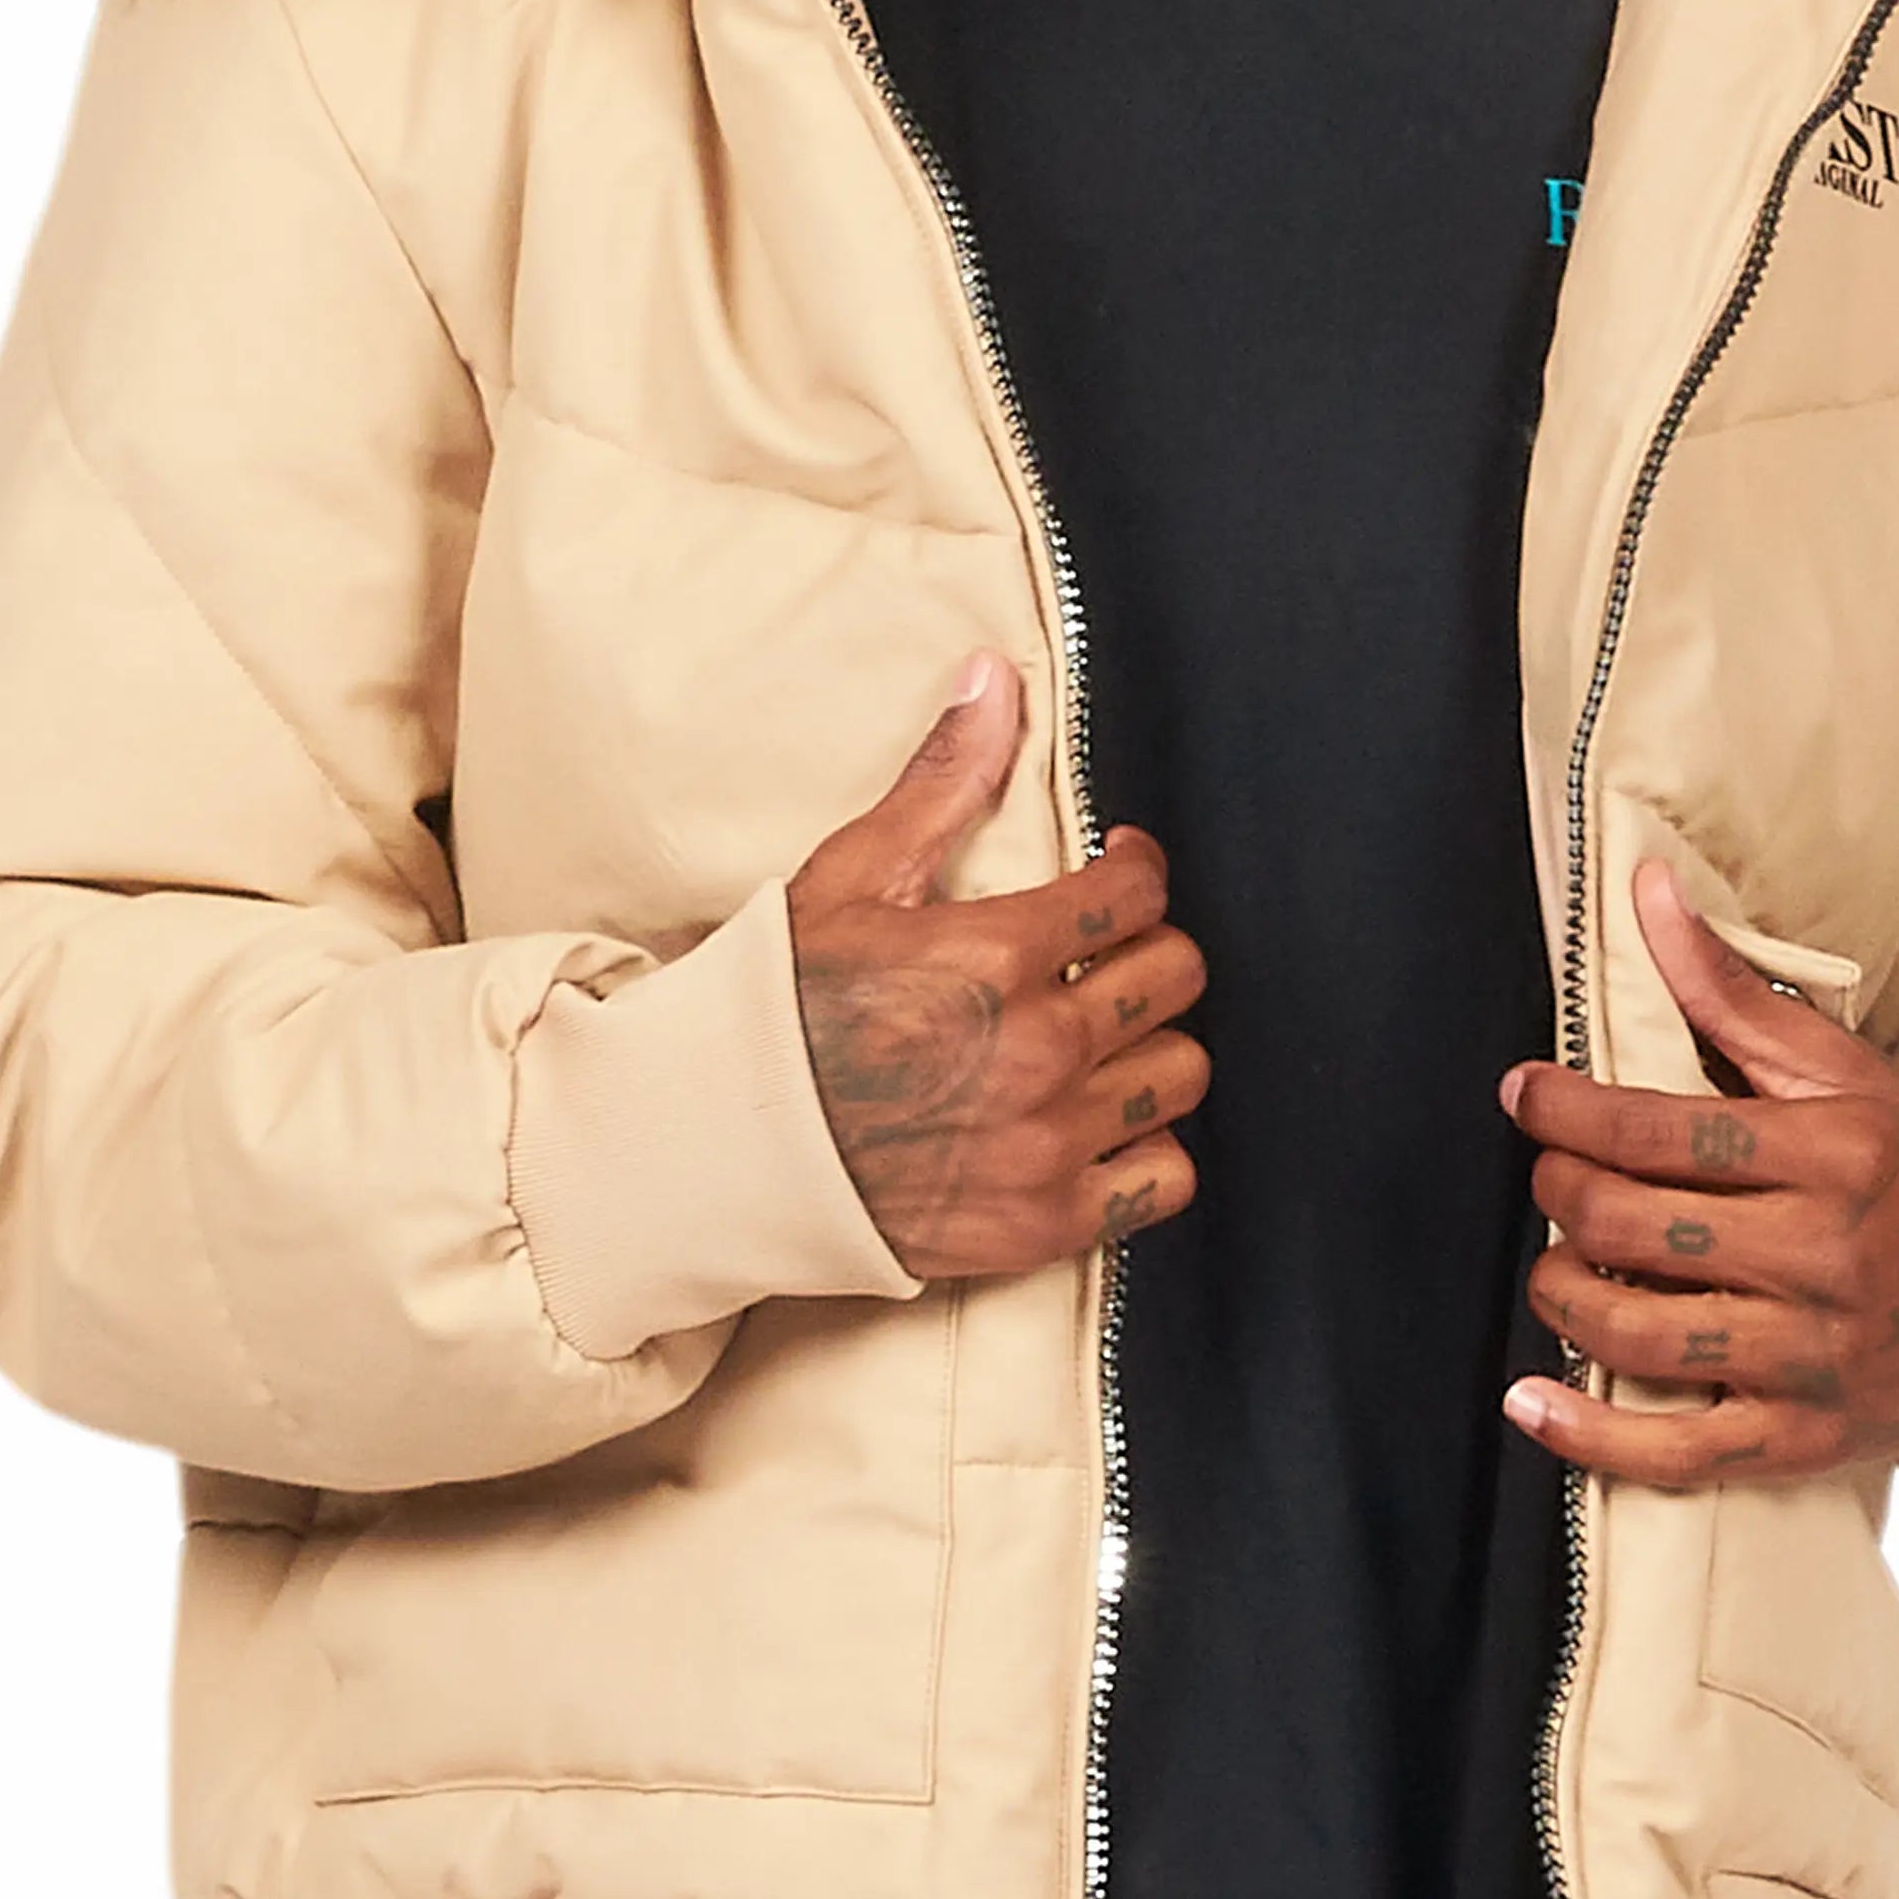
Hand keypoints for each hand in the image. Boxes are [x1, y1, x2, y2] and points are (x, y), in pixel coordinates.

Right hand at [788, 655, 1207, 1283]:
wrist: (719, 1147)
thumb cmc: (779, 1006)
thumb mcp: (854, 877)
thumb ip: (942, 781)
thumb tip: (993, 675)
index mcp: (996, 954)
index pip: (1137, 892)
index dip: (1134, 870)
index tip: (1116, 872)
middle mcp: (1038, 1050)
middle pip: (1175, 979)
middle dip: (1147, 953)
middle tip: (1106, 957)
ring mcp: (1046, 1141)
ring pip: (1179, 1074)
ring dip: (1150, 1050)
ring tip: (1103, 1041)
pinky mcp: (1043, 1222)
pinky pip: (1163, 1180)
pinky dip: (1147, 1152)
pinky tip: (1103, 1125)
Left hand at [1499, 863, 1898, 1489]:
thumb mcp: (1851, 1072)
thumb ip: (1733, 993)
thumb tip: (1649, 893)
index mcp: (1834, 1154)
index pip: (1659, 1132)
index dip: (1565, 1112)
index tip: (1523, 1094)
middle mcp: (1825, 1257)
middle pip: (1633, 1227)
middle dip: (1559, 1196)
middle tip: (1549, 1178)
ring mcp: (1815, 1358)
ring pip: (1639, 1334)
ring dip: (1564, 1295)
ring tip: (1557, 1267)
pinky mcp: (1808, 1438)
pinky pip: (1677, 1452)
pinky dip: (1589, 1435)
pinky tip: (1532, 1402)